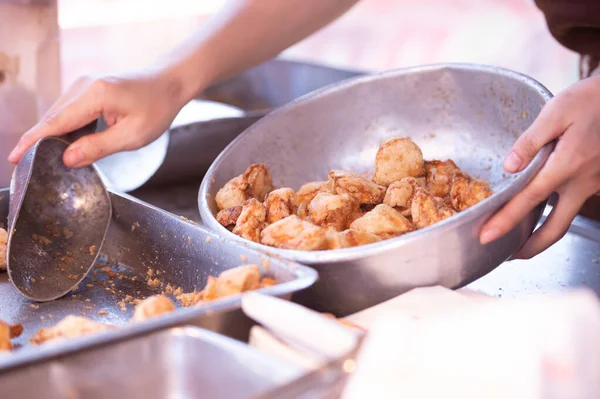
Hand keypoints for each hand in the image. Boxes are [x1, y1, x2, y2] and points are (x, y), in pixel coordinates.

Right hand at [8, 69, 185, 167]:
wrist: (171, 82)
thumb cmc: (158, 107)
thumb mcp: (132, 135)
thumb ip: (98, 147)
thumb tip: (67, 159)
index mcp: (95, 95)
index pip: (56, 122)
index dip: (33, 142)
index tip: (15, 157)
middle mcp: (84, 85)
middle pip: (53, 117)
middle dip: (36, 141)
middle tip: (24, 166)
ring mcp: (86, 85)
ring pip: (60, 114)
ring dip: (50, 135)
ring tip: (39, 158)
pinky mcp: (90, 89)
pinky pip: (69, 110)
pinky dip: (63, 127)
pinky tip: (64, 144)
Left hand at [480, 75, 599, 258]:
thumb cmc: (592, 100)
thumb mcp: (556, 112)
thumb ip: (530, 141)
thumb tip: (508, 167)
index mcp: (567, 165)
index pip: (528, 201)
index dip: (505, 221)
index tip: (485, 237)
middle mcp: (581, 182)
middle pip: (555, 229)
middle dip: (530, 249)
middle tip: (507, 257)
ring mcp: (592, 185)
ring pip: (565, 221)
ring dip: (542, 236)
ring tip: (518, 241)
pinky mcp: (596, 182)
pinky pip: (572, 206)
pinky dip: (553, 217)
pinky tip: (536, 213)